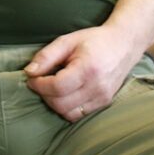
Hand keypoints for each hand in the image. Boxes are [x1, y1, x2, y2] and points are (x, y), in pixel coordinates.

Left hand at [23, 26, 139, 121]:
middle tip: (39, 82)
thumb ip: (46, 56)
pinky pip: (79, 114)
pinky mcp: (104, 103)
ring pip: (69, 113)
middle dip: (44, 95)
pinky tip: (64, 93)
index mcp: (88, 69)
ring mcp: (103, 98)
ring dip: (54, 103)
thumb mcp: (67, 41)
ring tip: (52, 88)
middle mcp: (97, 87)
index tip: (32, 78)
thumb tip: (29, 72)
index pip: (57, 87)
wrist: (123, 45)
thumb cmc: (94, 40)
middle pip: (61, 104)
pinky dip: (66, 107)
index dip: (39, 85)